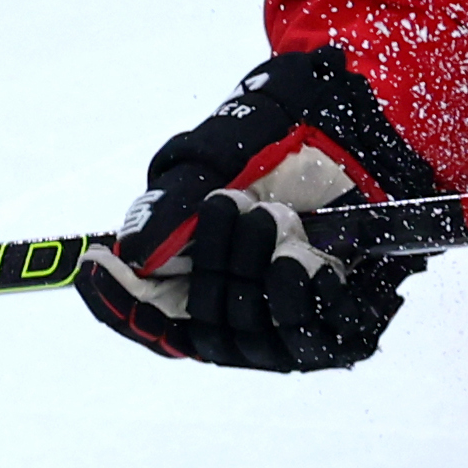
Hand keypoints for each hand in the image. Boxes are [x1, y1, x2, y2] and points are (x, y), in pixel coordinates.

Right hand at [77, 46, 442, 369]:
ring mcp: (293, 324)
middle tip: (233, 204)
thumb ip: (173, 201)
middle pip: (201, 329)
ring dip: (254, 277)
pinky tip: (305, 259)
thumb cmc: (289, 137)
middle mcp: (244, 309)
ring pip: (252, 340)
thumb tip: (133, 250)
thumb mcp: (219, 155)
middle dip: (212, 264)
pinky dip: (302, 300)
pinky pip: (313, 343)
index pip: (148, 317)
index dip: (118, 303)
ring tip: (273, 217)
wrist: (371, 124)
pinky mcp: (345, 328)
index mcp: (200, 275)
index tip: (96, 266)